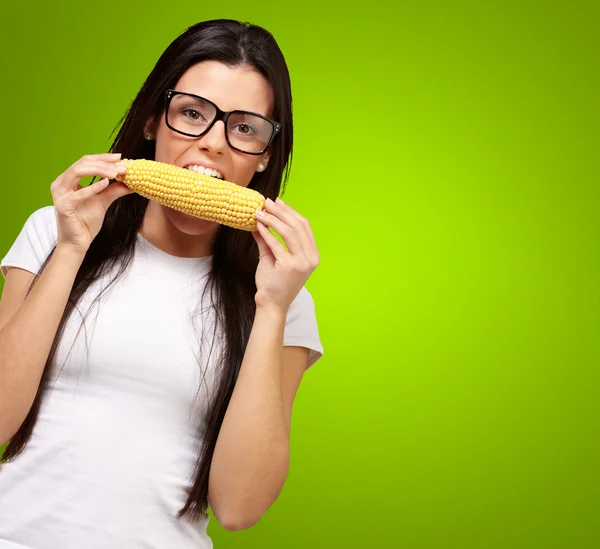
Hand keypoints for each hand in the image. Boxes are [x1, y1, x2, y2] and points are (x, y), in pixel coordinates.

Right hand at [50, 153, 133, 254]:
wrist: (78, 242)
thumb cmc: (86, 222)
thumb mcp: (104, 201)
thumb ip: (114, 190)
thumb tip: (131, 181)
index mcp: (68, 180)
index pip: (85, 161)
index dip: (103, 157)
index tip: (120, 157)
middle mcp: (61, 183)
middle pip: (82, 163)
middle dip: (104, 163)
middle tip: (122, 166)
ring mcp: (60, 194)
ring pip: (77, 172)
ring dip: (99, 170)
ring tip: (116, 173)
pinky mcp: (63, 206)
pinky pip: (77, 194)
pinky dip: (92, 187)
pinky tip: (106, 183)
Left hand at [252, 198, 319, 312]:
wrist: (271, 304)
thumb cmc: (273, 282)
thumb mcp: (272, 256)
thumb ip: (268, 239)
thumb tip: (259, 220)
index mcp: (312, 254)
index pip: (304, 226)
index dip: (290, 211)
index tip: (277, 202)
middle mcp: (311, 257)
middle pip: (298, 225)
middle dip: (281, 211)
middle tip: (267, 202)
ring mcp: (302, 262)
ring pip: (289, 232)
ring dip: (273, 219)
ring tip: (260, 212)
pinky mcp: (291, 266)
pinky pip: (277, 244)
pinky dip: (267, 233)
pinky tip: (258, 226)